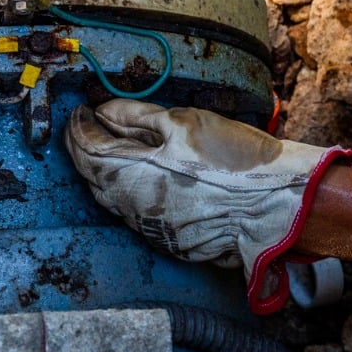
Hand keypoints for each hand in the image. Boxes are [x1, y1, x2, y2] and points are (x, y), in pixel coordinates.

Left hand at [67, 99, 351, 312]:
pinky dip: (125, 190)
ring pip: (110, 197)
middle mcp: (134, 207)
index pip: (87, 150)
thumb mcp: (184, 122)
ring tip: (108, 146)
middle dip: (84, 149)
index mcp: (133, 174)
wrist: (273, 206)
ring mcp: (150, 227)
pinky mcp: (167, 239)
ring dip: (103, 172)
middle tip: (87, 126)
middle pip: (92, 176)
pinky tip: (136, 175)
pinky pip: (133, 212)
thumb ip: (137, 117)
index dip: (79, 128)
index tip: (80, 112)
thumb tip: (103, 111)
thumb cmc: (234, 160)